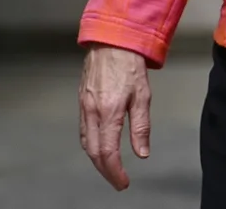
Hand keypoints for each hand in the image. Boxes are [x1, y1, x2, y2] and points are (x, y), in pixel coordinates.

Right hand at [78, 46, 151, 190]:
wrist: (111, 42)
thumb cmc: (130, 65)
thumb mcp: (143, 96)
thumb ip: (141, 127)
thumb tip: (142, 153)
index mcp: (109, 112)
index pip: (108, 152)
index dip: (115, 172)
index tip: (123, 182)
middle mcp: (92, 113)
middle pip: (94, 153)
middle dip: (105, 171)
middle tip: (118, 181)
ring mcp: (84, 108)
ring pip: (86, 143)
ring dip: (96, 160)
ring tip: (110, 169)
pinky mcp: (81, 102)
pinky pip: (83, 131)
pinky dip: (90, 145)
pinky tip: (99, 148)